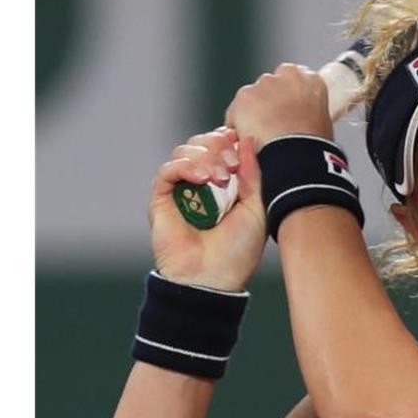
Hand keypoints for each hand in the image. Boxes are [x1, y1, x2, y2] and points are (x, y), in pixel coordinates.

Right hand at [149, 128, 265, 291]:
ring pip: (184, 151)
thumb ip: (253, 174)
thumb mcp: (257, 208)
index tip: (242, 144)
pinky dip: (185, 167)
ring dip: (205, 157)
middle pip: (202, 142)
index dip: (229, 140)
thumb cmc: (239, 250)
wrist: (214, 279)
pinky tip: (202, 180)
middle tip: (233, 164)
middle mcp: (200, 183)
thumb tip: (247, 139)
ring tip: (220, 178)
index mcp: (225, 183)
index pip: (221, 145)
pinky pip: (167, 170)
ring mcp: (180, 189)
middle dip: (218, 146)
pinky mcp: (161, 200)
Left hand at [226, 63, 332, 150]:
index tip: (285, 112)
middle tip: (272, 127)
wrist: (297, 154)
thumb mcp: (322, 123)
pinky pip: (236, 112)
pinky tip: (249, 141)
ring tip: (261, 137)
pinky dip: (239, 126)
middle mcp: (286, 75)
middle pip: (270, 86)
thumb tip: (297, 121)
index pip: (294, 80)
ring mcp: (263, 84)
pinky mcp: (244, 97)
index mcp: (311, 80)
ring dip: (253, 113)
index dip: (287, 98)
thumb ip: (307, 111)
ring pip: (251, 98)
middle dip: (268, 103)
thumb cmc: (313, 145)